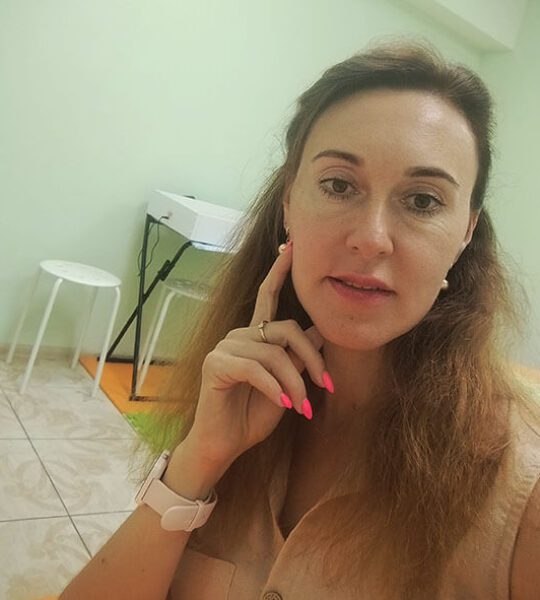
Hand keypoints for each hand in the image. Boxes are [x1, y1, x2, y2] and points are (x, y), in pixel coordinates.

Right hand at [181, 243, 327, 469]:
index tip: (291, 245)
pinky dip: (274, 388)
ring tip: (301, 407)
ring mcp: (225, 347)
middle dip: (312, 357)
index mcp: (256, 336)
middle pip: (287, 329)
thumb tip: (322, 330)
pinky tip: (282, 405)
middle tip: (326, 386)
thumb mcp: (287, 383)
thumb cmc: (254, 414)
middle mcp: (240, 335)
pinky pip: (255, 369)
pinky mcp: (216, 364)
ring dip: (294, 383)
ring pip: (274, 353)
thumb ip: (299, 357)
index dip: (279, 270)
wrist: (225, 443)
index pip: (268, 296)